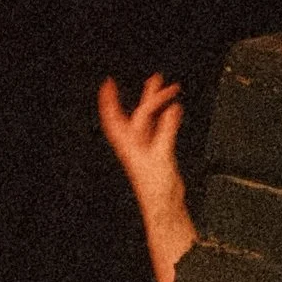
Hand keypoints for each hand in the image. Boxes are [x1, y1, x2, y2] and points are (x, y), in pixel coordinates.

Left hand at [96, 74, 181, 188]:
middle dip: (143, 96)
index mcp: (128, 143)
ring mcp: (144, 146)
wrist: (163, 202)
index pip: (116, 116)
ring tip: (165, 88)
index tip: (108, 83)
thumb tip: (171, 110)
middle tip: (153, 79)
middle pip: (134, 114)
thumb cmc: (155, 185)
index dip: (109, 100)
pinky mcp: (156, 151)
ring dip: (156, 104)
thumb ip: (166, 130)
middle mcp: (133, 143)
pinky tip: (172, 110)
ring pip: (148, 120)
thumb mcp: (161, 154)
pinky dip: (165, 118)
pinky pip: (159, 128)